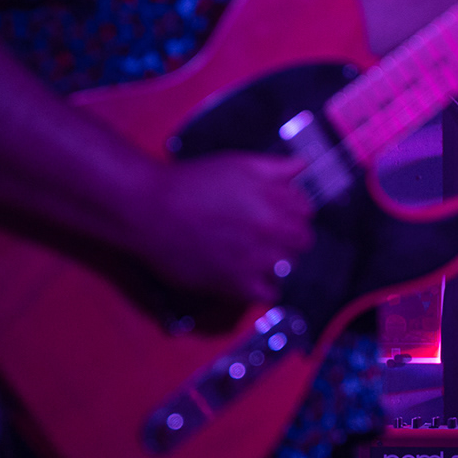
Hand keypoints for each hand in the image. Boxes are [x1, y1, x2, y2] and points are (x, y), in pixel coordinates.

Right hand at [127, 151, 314, 304]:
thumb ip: (275, 167)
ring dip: (277, 262)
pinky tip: (250, 276)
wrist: (151, 211)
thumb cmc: (192, 183)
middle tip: (264, 234)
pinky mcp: (237, 285)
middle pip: (303, 242)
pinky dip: (263, 287)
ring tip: (255, 255)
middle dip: (288, 237)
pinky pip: (269, 294)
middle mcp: (271, 233)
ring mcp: (256, 262)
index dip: (291, 210)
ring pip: (290, 269)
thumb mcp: (237, 163)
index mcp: (275, 202)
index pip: (306, 212)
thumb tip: (301, 167)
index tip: (275, 212)